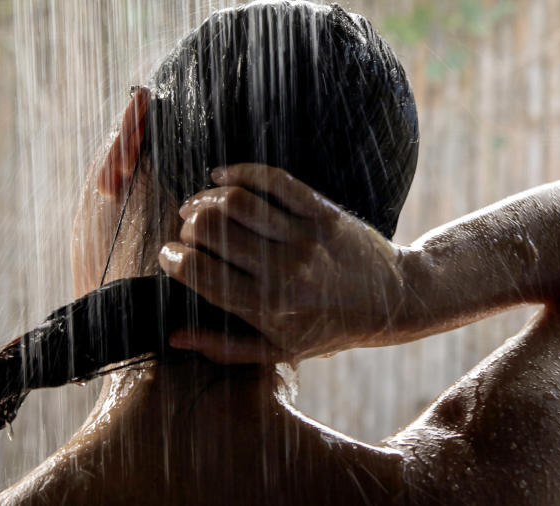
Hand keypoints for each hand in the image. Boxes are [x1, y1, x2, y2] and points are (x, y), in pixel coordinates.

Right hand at [159, 164, 402, 363]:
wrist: (391, 300)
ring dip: (207, 198)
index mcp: (267, 309)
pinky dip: (240, 172)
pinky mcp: (322, 212)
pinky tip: (224, 177)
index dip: (172, 258)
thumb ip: (222, 347)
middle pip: (211, 230)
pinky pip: (273, 180)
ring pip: (236, 201)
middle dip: (187, 226)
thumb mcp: (276, 350)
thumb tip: (173, 334)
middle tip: (187, 230)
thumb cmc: (328, 329)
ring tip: (200, 205)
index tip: (168, 254)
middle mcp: (284, 272)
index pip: (199, 273)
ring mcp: (305, 238)